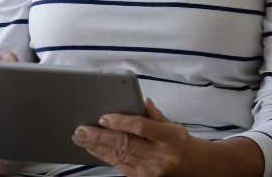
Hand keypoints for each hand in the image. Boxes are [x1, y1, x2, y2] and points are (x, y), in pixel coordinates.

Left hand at [71, 98, 197, 176]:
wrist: (191, 165)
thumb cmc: (178, 140)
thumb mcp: (172, 123)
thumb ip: (154, 114)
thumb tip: (141, 100)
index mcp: (169, 137)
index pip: (142, 128)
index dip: (121, 122)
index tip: (103, 117)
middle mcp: (160, 155)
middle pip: (125, 144)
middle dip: (100, 136)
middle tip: (80, 130)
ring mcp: (150, 170)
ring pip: (119, 156)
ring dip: (97, 146)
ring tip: (80, 137)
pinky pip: (119, 165)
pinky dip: (103, 156)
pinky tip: (92, 148)